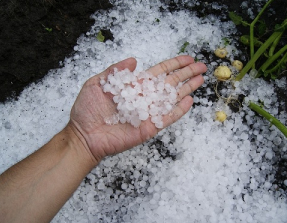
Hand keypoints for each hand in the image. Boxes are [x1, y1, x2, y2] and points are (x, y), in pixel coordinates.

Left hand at [68, 56, 206, 162]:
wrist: (84, 135)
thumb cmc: (87, 110)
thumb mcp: (97, 83)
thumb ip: (115, 71)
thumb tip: (134, 59)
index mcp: (135, 86)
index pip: (159, 72)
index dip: (174, 65)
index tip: (188, 58)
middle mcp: (145, 97)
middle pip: (171, 83)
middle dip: (186, 74)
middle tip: (202, 66)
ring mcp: (149, 113)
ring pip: (172, 98)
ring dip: (187, 89)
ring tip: (201, 80)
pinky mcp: (149, 127)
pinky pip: (167, 118)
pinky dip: (179, 110)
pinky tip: (189, 101)